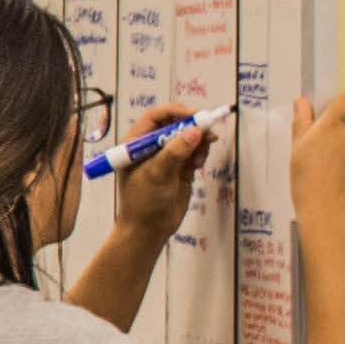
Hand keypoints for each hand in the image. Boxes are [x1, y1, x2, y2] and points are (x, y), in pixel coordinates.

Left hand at [104, 107, 217, 254]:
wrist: (148, 231)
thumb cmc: (143, 202)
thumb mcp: (157, 174)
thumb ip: (176, 152)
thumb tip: (195, 131)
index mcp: (135, 143)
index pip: (156, 117)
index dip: (176, 112)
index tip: (196, 116)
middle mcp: (150, 146)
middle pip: (175, 124)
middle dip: (192, 127)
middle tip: (209, 132)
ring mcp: (166, 157)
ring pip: (188, 138)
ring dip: (198, 142)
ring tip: (199, 159)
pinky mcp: (179, 168)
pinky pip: (194, 152)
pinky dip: (200, 153)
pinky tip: (199, 164)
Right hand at [288, 93, 344, 222]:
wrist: (331, 219)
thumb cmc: (309, 187)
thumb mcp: (297, 152)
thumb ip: (302, 123)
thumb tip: (302, 102)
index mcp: (333, 126)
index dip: (341, 110)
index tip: (335, 122)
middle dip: (344, 147)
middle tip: (329, 170)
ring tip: (340, 186)